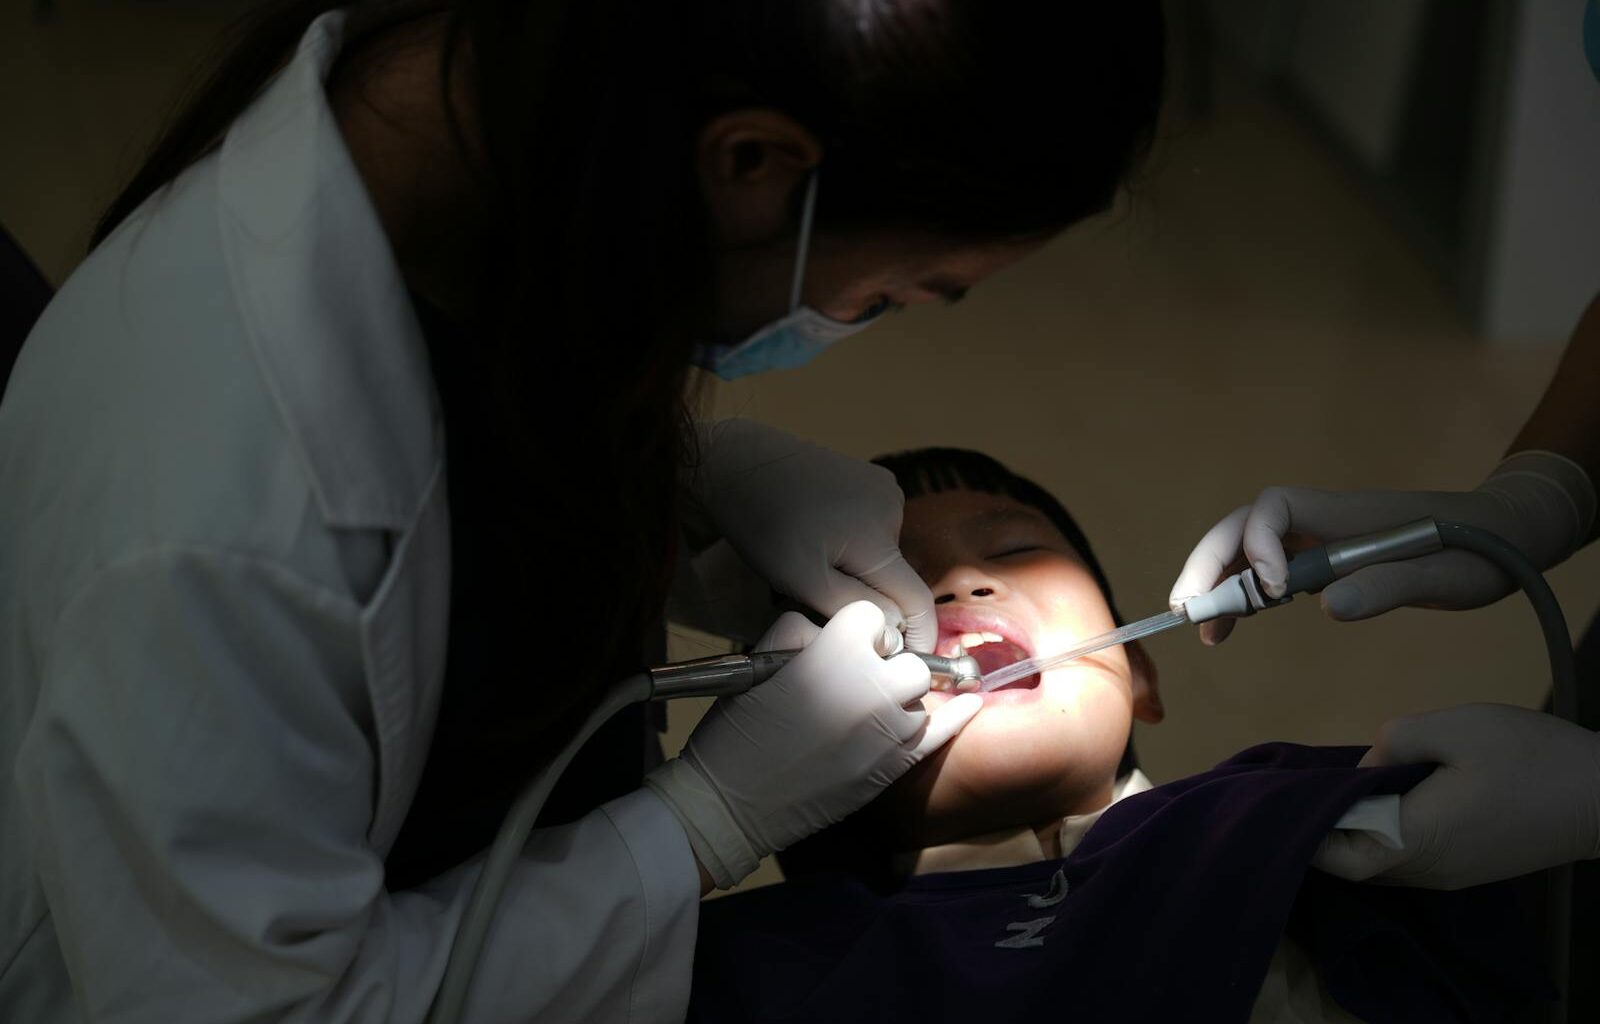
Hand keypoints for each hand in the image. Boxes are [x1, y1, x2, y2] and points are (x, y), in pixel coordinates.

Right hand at [645, 602, 981, 887]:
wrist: (734, 802)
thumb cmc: (738, 728)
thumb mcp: (758, 660)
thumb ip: (800, 631)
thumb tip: (830, 631)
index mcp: (839, 650)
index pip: (871, 617)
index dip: (854, 630)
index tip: (838, 646)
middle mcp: (876, 684)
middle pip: (907, 657)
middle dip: (885, 663)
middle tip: (852, 680)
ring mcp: (892, 728)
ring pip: (920, 695)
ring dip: (899, 696)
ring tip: (864, 712)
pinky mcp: (896, 764)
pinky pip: (942, 732)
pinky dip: (956, 716)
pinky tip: (970, 703)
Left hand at [687, 419, 936, 650]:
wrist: (735, 460)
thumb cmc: (762, 522)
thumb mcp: (801, 578)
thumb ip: (852, 606)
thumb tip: (897, 628)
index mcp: (880, 536)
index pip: (917, 598)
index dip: (916, 635)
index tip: (906, 660)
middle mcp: (893, 507)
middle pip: (895, 576)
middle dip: (866, 596)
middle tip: (815, 594)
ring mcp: (882, 488)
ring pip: (880, 554)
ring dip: (854, 569)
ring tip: (807, 558)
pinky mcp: (868, 478)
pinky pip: (870, 528)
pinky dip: (849, 544)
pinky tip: (815, 534)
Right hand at [1168, 452, 1594, 643]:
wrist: (1504, 533)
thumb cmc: (1480, 552)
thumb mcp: (1447, 577)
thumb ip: (1389, 586)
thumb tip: (1327, 605)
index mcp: (1345, 514)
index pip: (1273, 508)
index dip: (1256, 544)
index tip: (1272, 592)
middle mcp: (1321, 518)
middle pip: (1241, 528)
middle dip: (1207, 566)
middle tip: (1187, 612)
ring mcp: (1318, 536)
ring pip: (1246, 549)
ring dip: (1217, 583)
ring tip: (1206, 632)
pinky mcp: (1322, 556)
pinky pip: (1267, 567)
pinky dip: (1243, 594)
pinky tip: (1234, 626)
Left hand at [1313, 703, 1599, 889]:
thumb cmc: (1531, 758)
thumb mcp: (1455, 728)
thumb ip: (1394, 742)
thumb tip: (1364, 768)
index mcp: (1419, 841)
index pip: (1341, 860)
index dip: (1308, 833)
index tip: (1288, 798)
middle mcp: (1429, 871)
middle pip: (1356, 865)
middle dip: (1327, 829)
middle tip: (1307, 786)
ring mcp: (1451, 875)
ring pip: (1383, 863)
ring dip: (1358, 831)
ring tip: (1341, 786)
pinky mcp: (1469, 868)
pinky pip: (1411, 858)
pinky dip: (1387, 833)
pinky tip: (1385, 797)